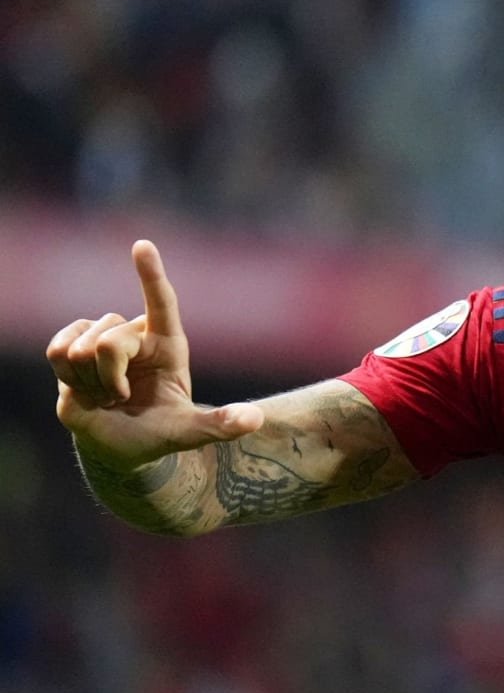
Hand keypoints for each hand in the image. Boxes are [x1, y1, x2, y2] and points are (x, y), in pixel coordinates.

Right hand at [47, 240, 263, 468]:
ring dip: (91, 381)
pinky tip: (83, 387)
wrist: (120, 445)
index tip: (142, 246)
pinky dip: (68, 377)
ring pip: (81, 347)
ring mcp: (101, 338)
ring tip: (107, 394)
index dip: (151, 275)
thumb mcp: (191, 431)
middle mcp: (136, 334)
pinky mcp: (70, 347)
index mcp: (169, 345)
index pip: (162, 302)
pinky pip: (58, 350)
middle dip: (112, 379)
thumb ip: (221, 425)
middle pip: (110, 341)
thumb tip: (255, 420)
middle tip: (123, 398)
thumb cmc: (159, 433)